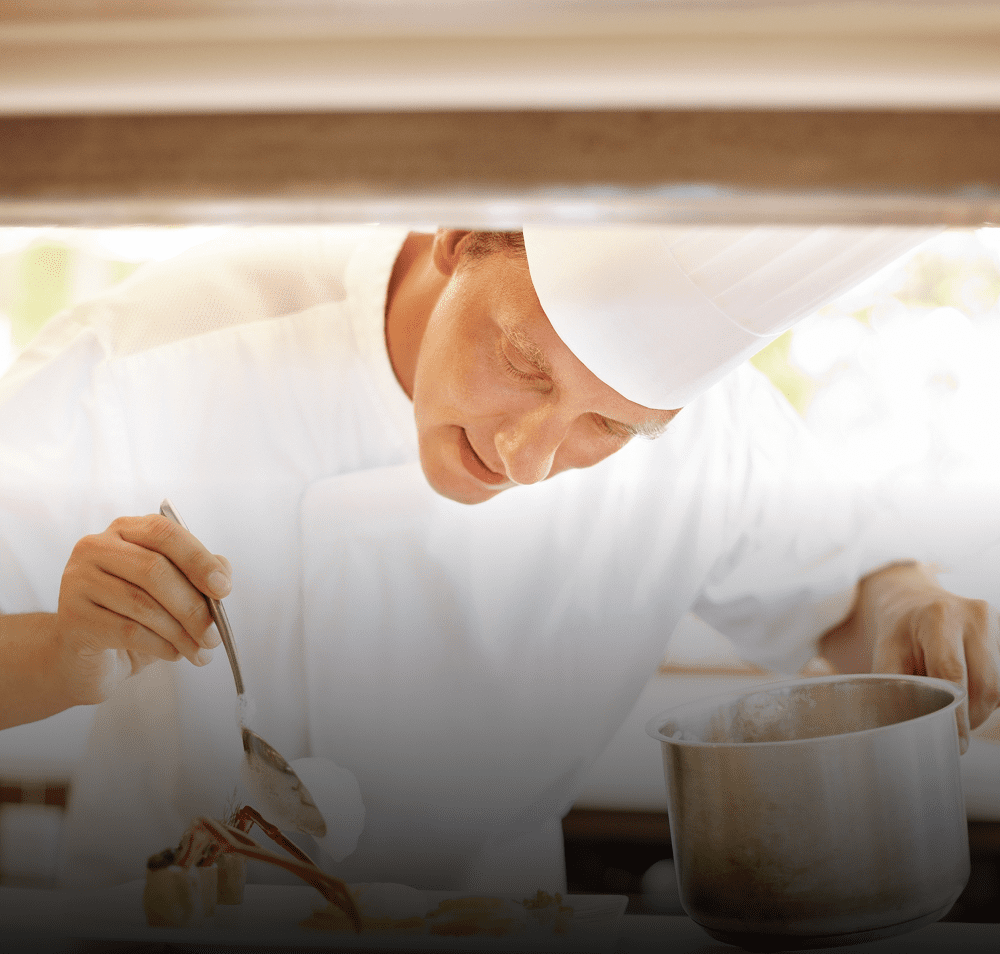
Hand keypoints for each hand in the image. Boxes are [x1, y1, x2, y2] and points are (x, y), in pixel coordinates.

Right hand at [53, 513, 231, 705]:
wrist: (90, 656)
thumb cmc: (136, 615)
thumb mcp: (172, 590)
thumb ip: (197, 575)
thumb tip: (222, 576)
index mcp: (124, 530)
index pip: (164, 532)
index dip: (198, 560)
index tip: (223, 589)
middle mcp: (95, 548)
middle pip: (154, 570)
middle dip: (193, 606)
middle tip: (214, 635)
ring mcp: (77, 581)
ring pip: (142, 604)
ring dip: (180, 633)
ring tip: (200, 652)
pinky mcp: (72, 618)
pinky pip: (127, 631)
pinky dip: (160, 646)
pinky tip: (174, 654)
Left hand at [821, 562, 999, 752]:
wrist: (911, 599)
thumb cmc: (895, 631)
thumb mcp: (885, 652)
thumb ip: (891, 687)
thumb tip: (892, 729)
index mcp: (939, 617)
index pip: (955, 676)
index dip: (955, 715)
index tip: (953, 743)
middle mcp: (974, 617)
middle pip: (984, 687)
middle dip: (969, 718)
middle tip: (952, 738)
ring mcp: (994, 625)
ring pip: (997, 689)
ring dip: (978, 711)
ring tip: (951, 713)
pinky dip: (982, 698)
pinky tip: (962, 697)